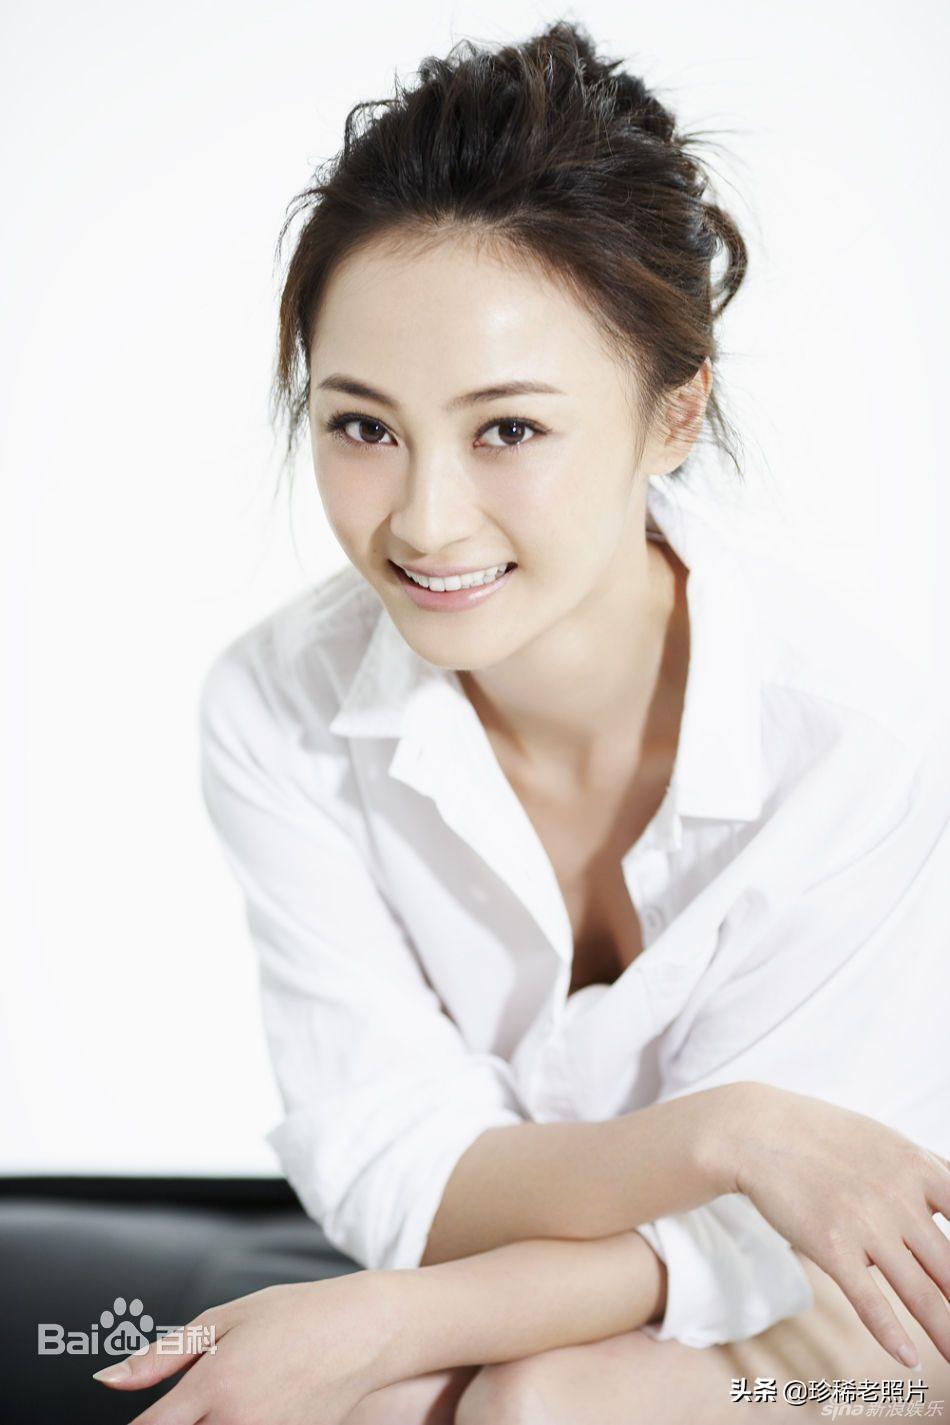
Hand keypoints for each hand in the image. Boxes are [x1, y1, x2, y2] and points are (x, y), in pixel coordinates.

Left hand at [90, 1271, 401, 1424]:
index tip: (146, 1420)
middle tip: (193, 1407)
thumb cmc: (295, 1315)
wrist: (363, 1331)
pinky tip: (252, 1409)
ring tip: (230, 1400)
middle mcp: (238, 1422)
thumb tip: (110, 1379)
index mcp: (215, 1384)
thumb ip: (161, 1356)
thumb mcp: (223, 1319)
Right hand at [730, 1082, 949, 1368]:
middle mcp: (898, 1196)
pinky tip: (907, 1357)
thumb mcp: (887, 1141)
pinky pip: (868, 1299)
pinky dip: (890, 1334)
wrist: (758, 1131)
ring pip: (919, 1292)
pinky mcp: (830, 1245)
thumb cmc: (826, 1137)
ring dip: (945, 1332)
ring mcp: (864, 1223)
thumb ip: (929, 1171)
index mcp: (917, 1167)